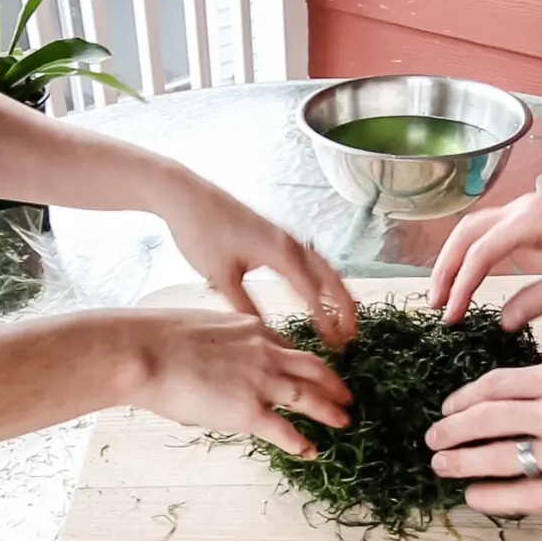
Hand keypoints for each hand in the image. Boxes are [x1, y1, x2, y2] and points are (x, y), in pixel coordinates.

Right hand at [122, 309, 351, 456]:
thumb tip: (212, 362)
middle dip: (333, 383)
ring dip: (330, 410)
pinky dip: (302, 442)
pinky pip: (285, 430)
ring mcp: (261, 381)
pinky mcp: (249, 411)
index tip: (314, 371)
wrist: (146, 351)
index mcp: (252, 328)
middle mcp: (265, 352)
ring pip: (309, 397)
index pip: (289, 346)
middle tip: (347, 395)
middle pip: (313, 368)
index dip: (304, 362)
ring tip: (344, 421)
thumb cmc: (157, 338)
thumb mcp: (201, 329)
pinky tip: (311, 450)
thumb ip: (219, 345)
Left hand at [158, 175, 356, 346]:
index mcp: (281, 253)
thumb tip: (266, 332)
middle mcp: (290, 244)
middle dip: (344, 305)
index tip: (335, 343)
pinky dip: (322, 279)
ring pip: (323, 266)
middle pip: (330, 276)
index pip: (313, 292)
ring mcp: (285, 238)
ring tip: (346, 316)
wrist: (188, 197)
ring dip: (336, 291)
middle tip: (353, 332)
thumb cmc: (202, 234)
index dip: (326, 319)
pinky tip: (318, 291)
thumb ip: (246, 306)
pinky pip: (310, 260)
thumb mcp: (222, 277)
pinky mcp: (276, 236)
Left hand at [424, 360, 541, 515]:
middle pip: (486, 417)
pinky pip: (527, 495)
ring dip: (461, 461)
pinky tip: (476, 497)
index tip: (448, 408)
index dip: (463, 398)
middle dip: (450, 429)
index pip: (497, 384)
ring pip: (498, 455)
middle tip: (431, 440)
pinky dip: (494, 496)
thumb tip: (533, 399)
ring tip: (441, 468)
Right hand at [429, 187, 541, 330]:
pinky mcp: (532, 215)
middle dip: (445, 269)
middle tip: (437, 304)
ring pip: (473, 229)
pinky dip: (473, 252)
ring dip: (455, 259)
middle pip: (464, 235)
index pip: (479, 255)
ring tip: (446, 292)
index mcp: (528, 221)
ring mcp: (524, 209)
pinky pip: (490, 230)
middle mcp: (519, 209)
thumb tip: (503, 321)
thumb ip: (538, 299)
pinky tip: (473, 274)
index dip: (461, 287)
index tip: (452, 316)